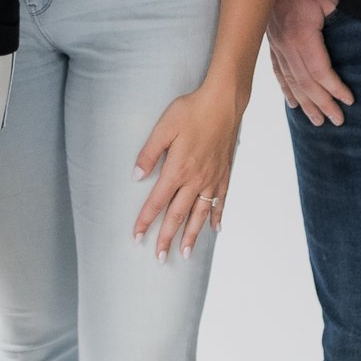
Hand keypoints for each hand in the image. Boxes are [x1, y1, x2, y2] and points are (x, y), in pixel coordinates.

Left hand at [131, 80, 245, 260]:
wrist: (224, 102)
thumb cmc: (191, 111)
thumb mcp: (163, 128)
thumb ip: (149, 153)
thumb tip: (135, 176)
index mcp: (178, 169)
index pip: (157, 202)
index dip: (145, 221)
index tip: (136, 237)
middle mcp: (196, 180)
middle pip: (178, 216)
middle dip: (167, 238)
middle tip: (159, 257)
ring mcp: (212, 179)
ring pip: (200, 214)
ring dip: (191, 235)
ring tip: (185, 253)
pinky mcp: (225, 174)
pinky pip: (221, 202)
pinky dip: (217, 217)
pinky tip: (215, 229)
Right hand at [267, 0, 351, 126]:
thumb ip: (339, 21)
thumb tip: (353, 40)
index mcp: (302, 36)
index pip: (320, 71)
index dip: (335, 88)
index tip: (349, 100)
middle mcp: (286, 46)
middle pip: (306, 82)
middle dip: (322, 104)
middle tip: (337, 121)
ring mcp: (277, 46)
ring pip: (291, 81)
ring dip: (305, 103)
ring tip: (317, 121)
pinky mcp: (272, 44)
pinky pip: (278, 72)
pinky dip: (287, 90)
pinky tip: (292, 103)